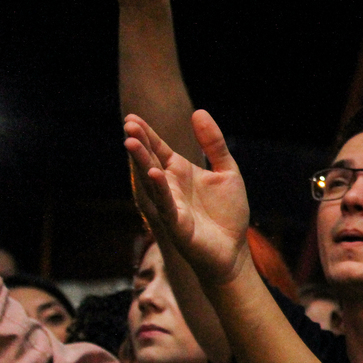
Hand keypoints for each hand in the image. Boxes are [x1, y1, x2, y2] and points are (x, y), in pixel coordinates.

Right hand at [124, 110, 251, 286]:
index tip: (132, 117)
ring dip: (142, 163)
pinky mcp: (177, 224)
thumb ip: (214, 144)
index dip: (147, 134)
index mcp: (181, 172)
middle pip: (151, 161)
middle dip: (140, 144)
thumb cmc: (228, 213)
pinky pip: (166, 205)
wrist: (234, 250)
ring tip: (130, 143)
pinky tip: (154, 174)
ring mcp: (171, 205)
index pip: (159, 149)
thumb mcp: (227, 171)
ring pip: (152, 181)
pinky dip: (160, 190)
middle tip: (128, 125)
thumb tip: (198, 111)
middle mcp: (171, 186)